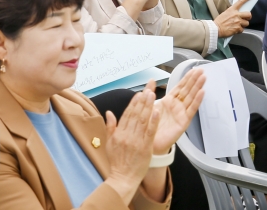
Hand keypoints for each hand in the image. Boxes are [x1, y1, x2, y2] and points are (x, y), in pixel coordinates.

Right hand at [103, 83, 158, 202]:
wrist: (122, 178)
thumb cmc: (116, 162)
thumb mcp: (109, 143)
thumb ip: (110, 127)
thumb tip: (109, 112)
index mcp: (119, 133)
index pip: (127, 114)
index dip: (133, 103)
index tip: (139, 93)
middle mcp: (127, 135)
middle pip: (136, 114)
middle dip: (142, 101)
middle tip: (148, 89)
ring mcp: (136, 141)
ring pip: (143, 120)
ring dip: (148, 106)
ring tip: (153, 95)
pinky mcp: (145, 147)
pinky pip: (150, 132)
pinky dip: (153, 121)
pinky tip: (157, 111)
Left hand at [153, 69, 204, 152]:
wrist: (149, 142)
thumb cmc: (149, 125)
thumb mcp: (147, 105)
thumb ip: (149, 92)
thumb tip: (151, 79)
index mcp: (169, 101)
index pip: (180, 87)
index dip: (186, 78)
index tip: (193, 69)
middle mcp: (177, 106)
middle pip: (187, 90)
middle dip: (194, 80)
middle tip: (201, 70)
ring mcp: (181, 113)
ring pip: (191, 98)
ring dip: (197, 87)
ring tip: (203, 78)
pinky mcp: (184, 122)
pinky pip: (191, 110)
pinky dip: (197, 101)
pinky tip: (202, 92)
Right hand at [214, 0, 253, 36]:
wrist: (215, 29)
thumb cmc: (219, 22)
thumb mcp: (226, 13)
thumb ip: (233, 13)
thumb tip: (238, 14)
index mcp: (232, 9)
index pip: (241, 1)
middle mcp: (236, 15)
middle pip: (249, 14)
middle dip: (248, 17)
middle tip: (245, 19)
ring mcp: (238, 21)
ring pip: (246, 23)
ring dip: (243, 25)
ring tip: (237, 26)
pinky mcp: (238, 28)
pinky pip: (242, 30)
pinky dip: (239, 30)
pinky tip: (234, 30)